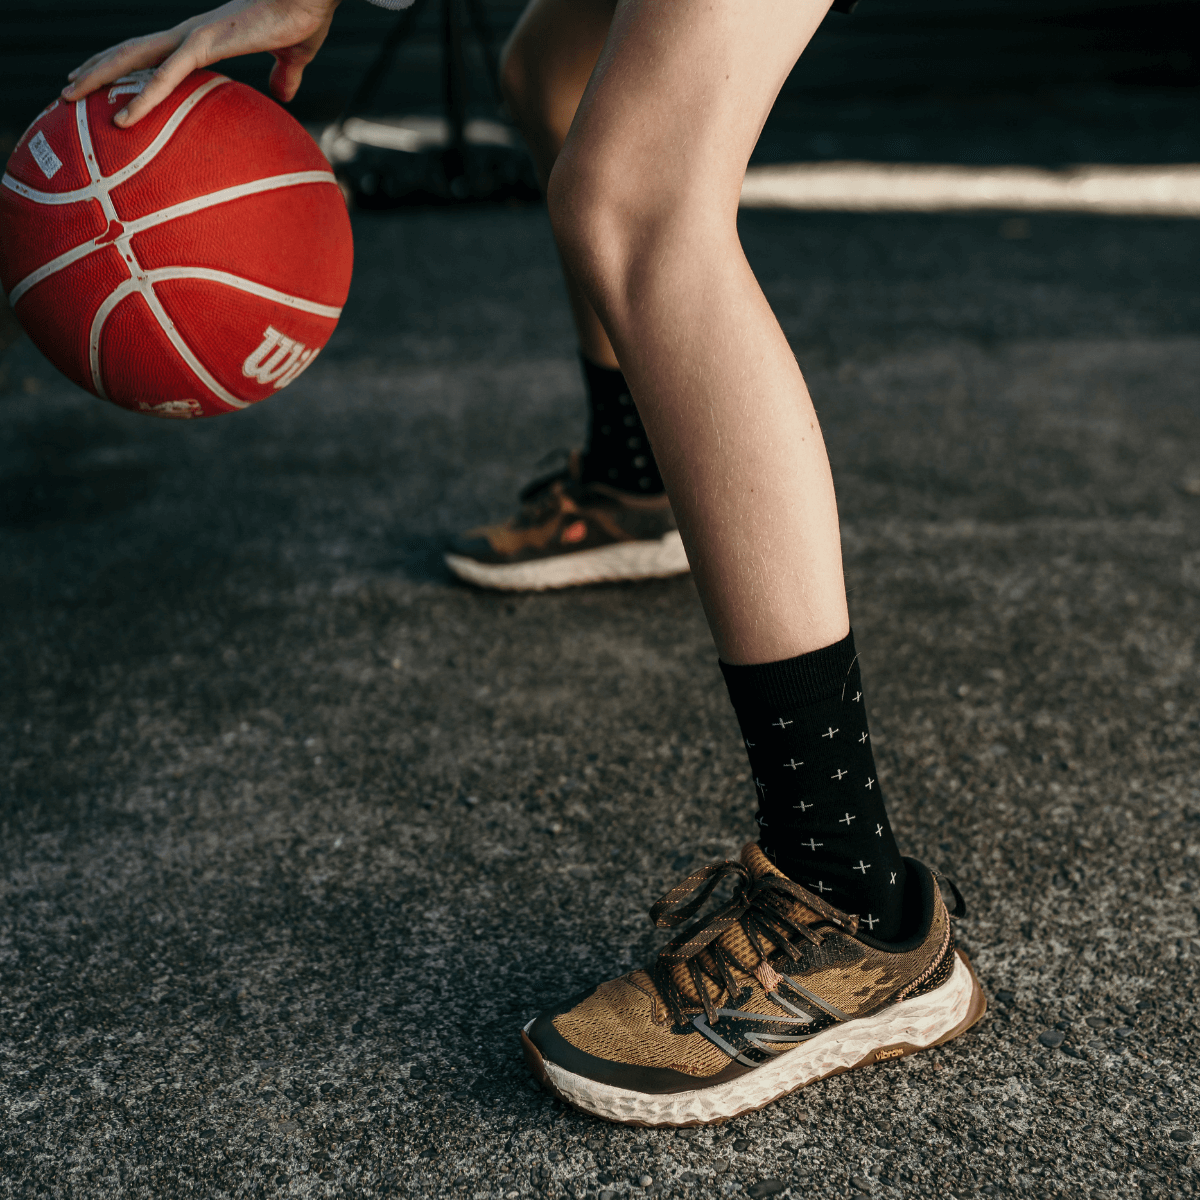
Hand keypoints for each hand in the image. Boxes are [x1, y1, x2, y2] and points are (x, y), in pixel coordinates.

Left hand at [61, 0, 341, 126]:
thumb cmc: (303, 17)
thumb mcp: (291, 57)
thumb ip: (282, 76)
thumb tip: (284, 94)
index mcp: (204, 37)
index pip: (153, 50)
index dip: (124, 62)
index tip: (101, 78)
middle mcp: (190, 33)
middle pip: (130, 51)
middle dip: (96, 68)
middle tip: (67, 89)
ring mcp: (194, 37)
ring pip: (133, 58)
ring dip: (98, 77)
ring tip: (69, 96)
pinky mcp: (205, 44)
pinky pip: (165, 77)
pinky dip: (142, 98)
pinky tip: (122, 118)